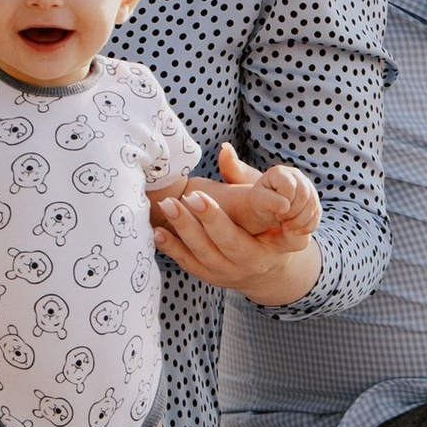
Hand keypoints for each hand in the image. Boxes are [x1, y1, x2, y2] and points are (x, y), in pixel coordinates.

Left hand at [149, 141, 322, 307]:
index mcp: (267, 249)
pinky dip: (172, 248)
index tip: (196, 195)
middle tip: (177, 198)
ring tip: (166, 207)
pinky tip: (157, 231)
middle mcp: (248, 265)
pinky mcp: (209, 276)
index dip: (215, 218)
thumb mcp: (267, 200)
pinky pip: (188, 263)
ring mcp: (226, 274)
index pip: (239, 236)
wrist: (268, 266)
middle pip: (219, 245)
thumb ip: (244, 177)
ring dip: (181, 231)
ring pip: (201, 255)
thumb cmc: (269, 222)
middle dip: (195, 222)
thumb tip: (224, 150)